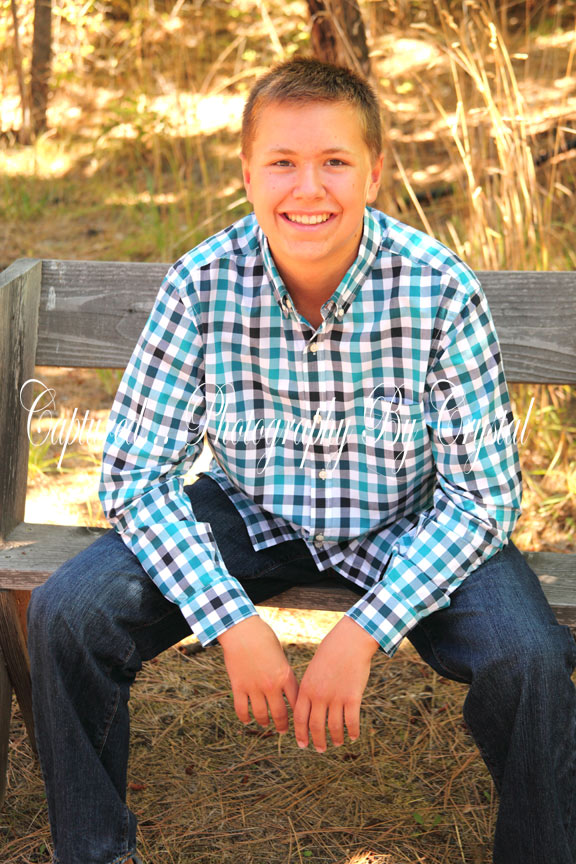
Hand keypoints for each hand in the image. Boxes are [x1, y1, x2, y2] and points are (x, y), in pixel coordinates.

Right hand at [217, 616, 298, 733]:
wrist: (242, 630)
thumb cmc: (263, 637)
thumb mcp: (280, 655)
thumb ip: (283, 673)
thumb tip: (286, 689)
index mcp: (285, 675)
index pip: (296, 702)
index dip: (298, 714)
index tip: (299, 720)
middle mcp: (271, 685)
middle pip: (280, 714)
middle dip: (282, 725)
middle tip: (283, 730)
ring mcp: (254, 687)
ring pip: (261, 715)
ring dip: (264, 722)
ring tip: (265, 724)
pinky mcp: (238, 686)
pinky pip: (241, 709)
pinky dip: (244, 717)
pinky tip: (247, 719)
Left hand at [293, 616, 378, 751]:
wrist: (349, 642)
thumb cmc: (330, 653)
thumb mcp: (313, 670)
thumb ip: (310, 689)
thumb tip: (309, 708)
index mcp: (306, 688)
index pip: (300, 718)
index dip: (301, 734)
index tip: (303, 744)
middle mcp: (319, 696)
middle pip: (316, 726)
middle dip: (318, 741)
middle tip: (320, 749)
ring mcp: (336, 697)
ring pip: (334, 727)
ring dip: (336, 739)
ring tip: (337, 744)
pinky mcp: (353, 697)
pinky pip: (351, 721)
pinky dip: (352, 732)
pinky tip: (353, 736)